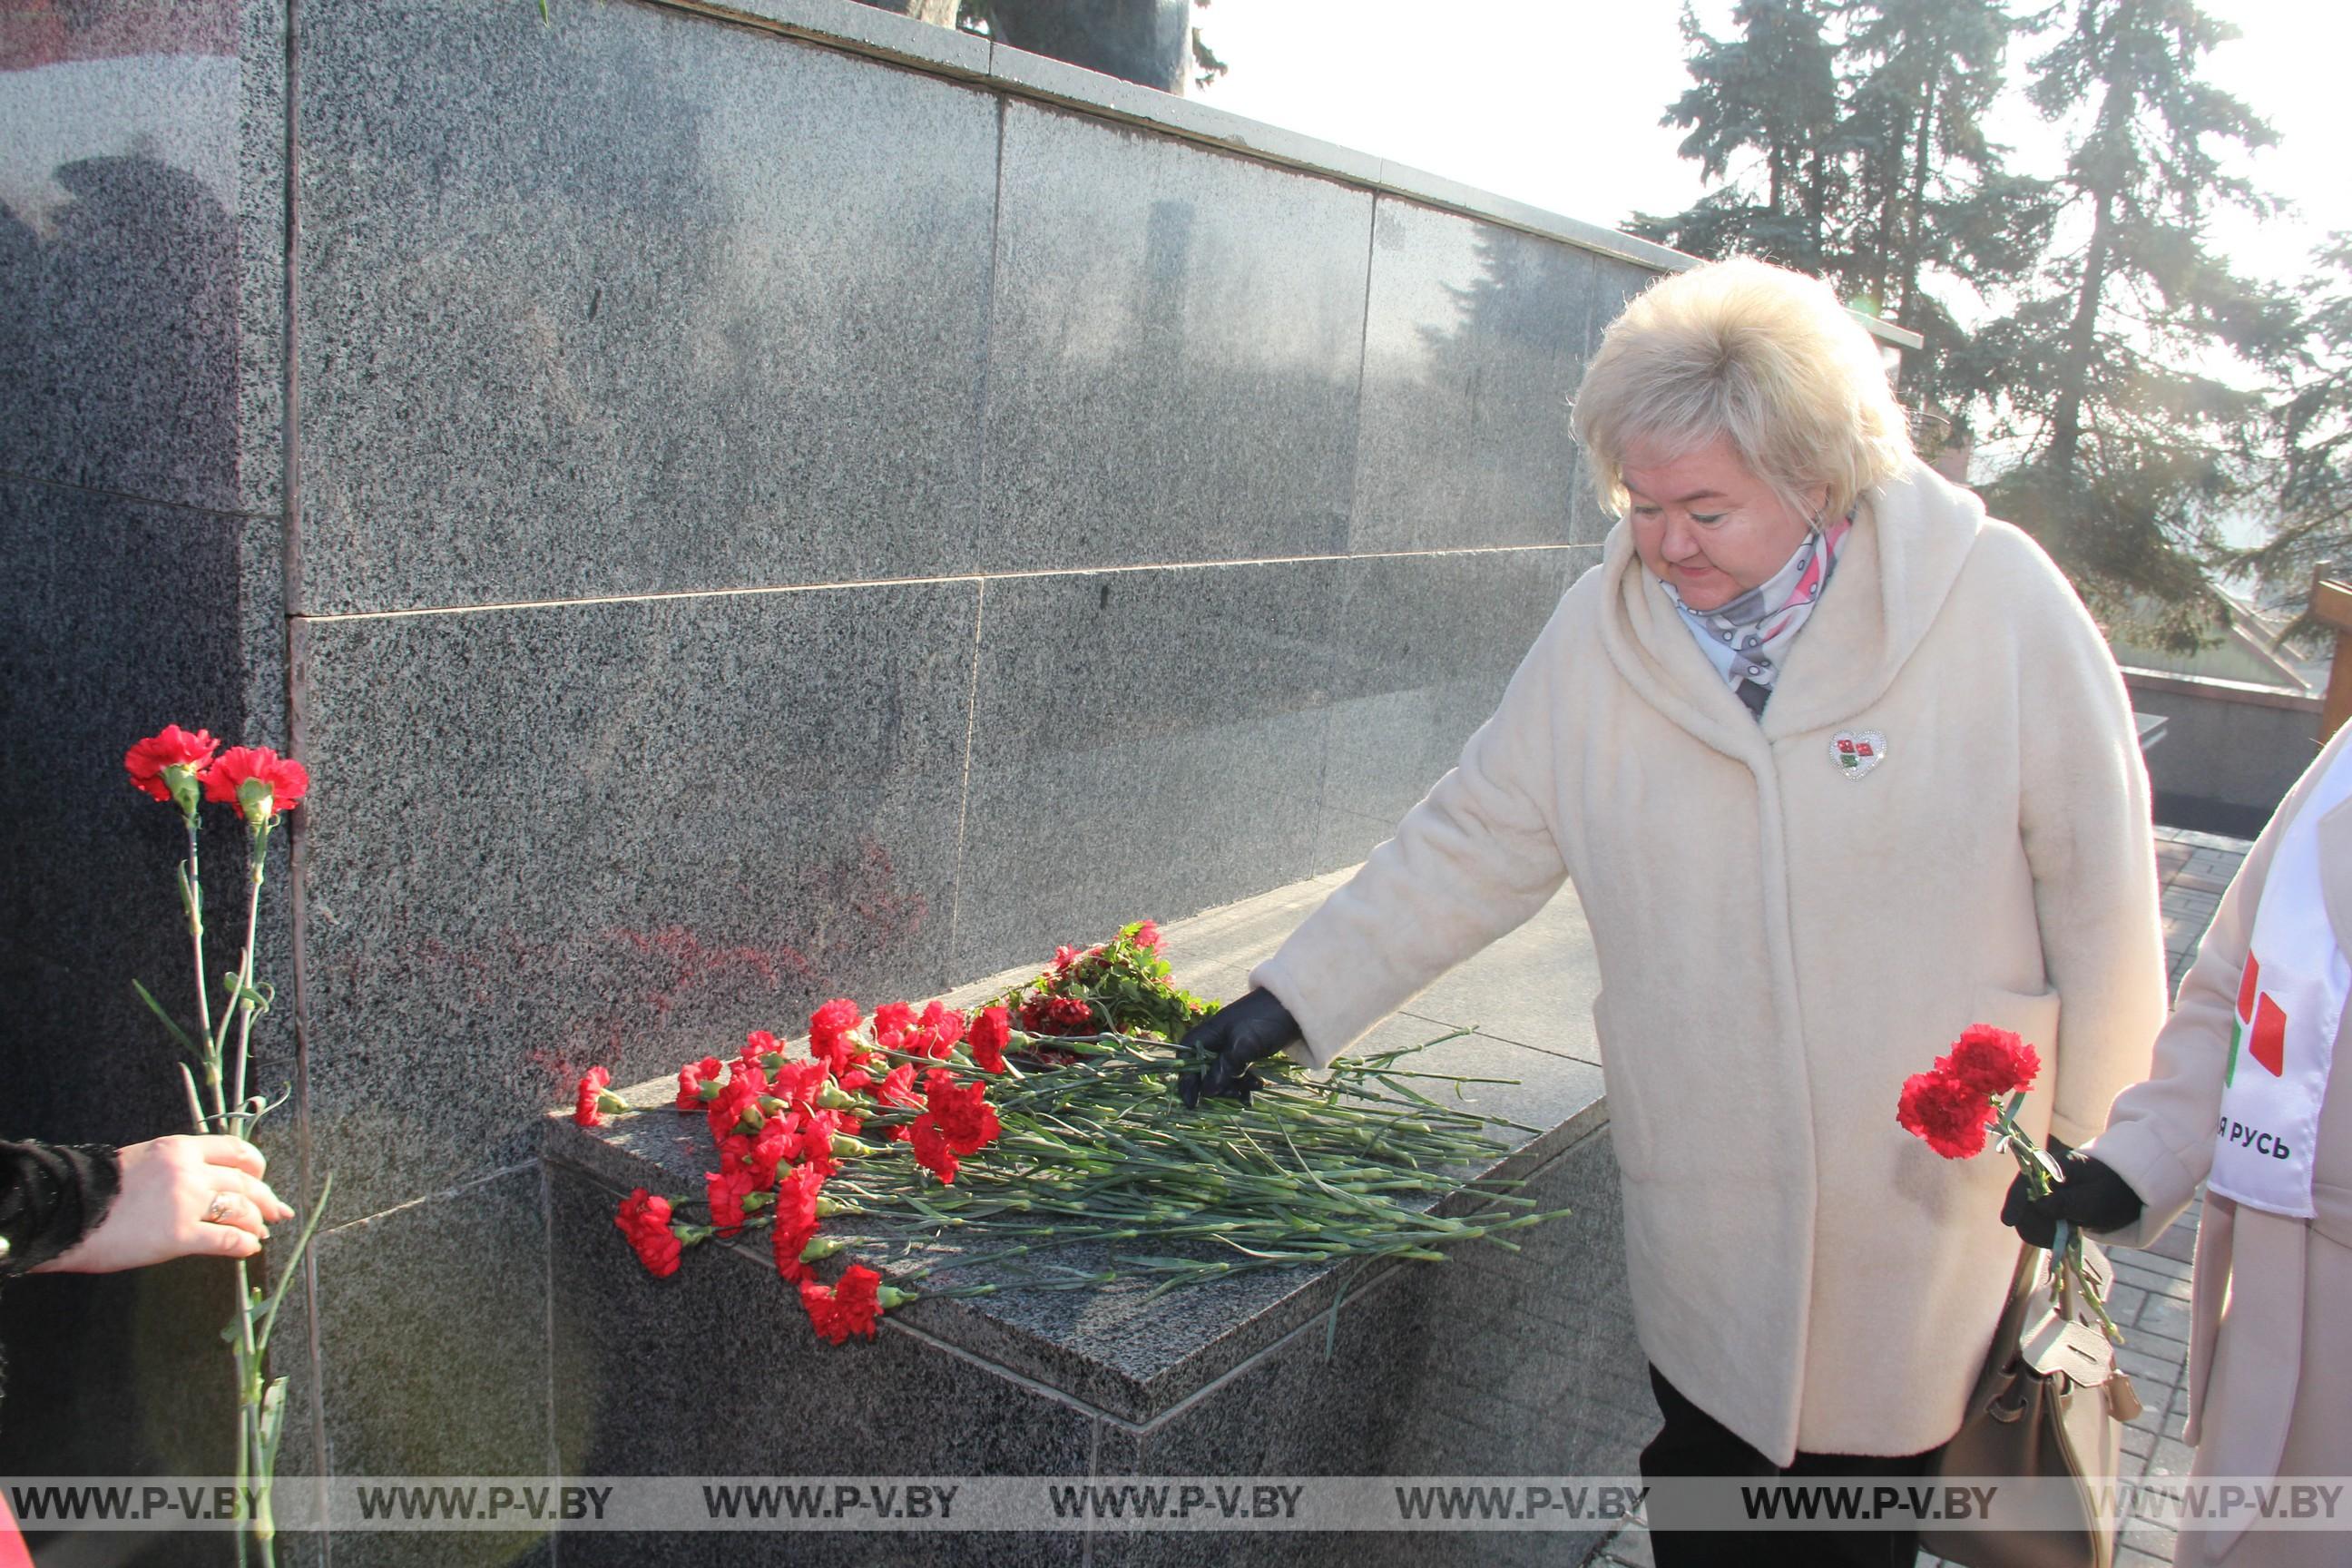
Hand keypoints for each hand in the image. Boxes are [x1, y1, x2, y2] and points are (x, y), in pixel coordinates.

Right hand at [34, 1135, 292, 1273]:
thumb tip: (208, 1184)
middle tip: (276, 1212)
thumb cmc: (97, 1189)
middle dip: (266, 1199)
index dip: (256, 1166)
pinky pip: (226, 1239)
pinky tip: (246, 1249)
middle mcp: (189, 1171)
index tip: (261, 1178)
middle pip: (245, 1183)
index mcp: (180, 1149)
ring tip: (259, 1233)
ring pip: (241, 1209)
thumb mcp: (143, 1161)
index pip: (236, 1150)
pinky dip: (243, 1244)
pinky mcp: (179, 1235)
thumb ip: (179, 1168)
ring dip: (256, 1223)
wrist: (64, 1211)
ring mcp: (186, 1203)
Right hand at [1175, 989, 1301, 1107]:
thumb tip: (1207, 1091)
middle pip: (1204, 1073)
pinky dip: (1244, 1082)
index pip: (1186, 1061)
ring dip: (1235, 1086)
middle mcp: (1213, 1042)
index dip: (1187, 1083)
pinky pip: (1236, 1073)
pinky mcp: (1243, 1053)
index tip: (1194, 1104)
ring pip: (1222, 1076)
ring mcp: (1228, 1047)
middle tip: (1236, 1094)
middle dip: (1218, 1087)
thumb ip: (1225, 1068)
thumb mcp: (1244, 1045)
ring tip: (1255, 1087)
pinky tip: (1258, 1086)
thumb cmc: (1265, 1020)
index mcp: (1206, 1035)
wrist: (1295, 1008)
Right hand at [2000, 1138, 2142, 1248]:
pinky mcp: (2047, 1211)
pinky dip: (2045, 1236)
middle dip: (2034, 1222)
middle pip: (2021, 1203)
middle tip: (2056, 1235)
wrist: (2127, 1194)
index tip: (2009, 1221)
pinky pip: (2036, 1227)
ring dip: (2041, 1232)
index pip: (2025, 1181)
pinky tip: (2060, 1237)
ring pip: (2026, 1219)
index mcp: (2055, 1167)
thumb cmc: (2114, 1191)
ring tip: (2063, 1236)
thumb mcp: (2097, 1197)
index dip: (2015, 1201)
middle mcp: (2043, 1180)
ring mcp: (2044, 1195)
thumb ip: (2069, 1201)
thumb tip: (2040, 1205)